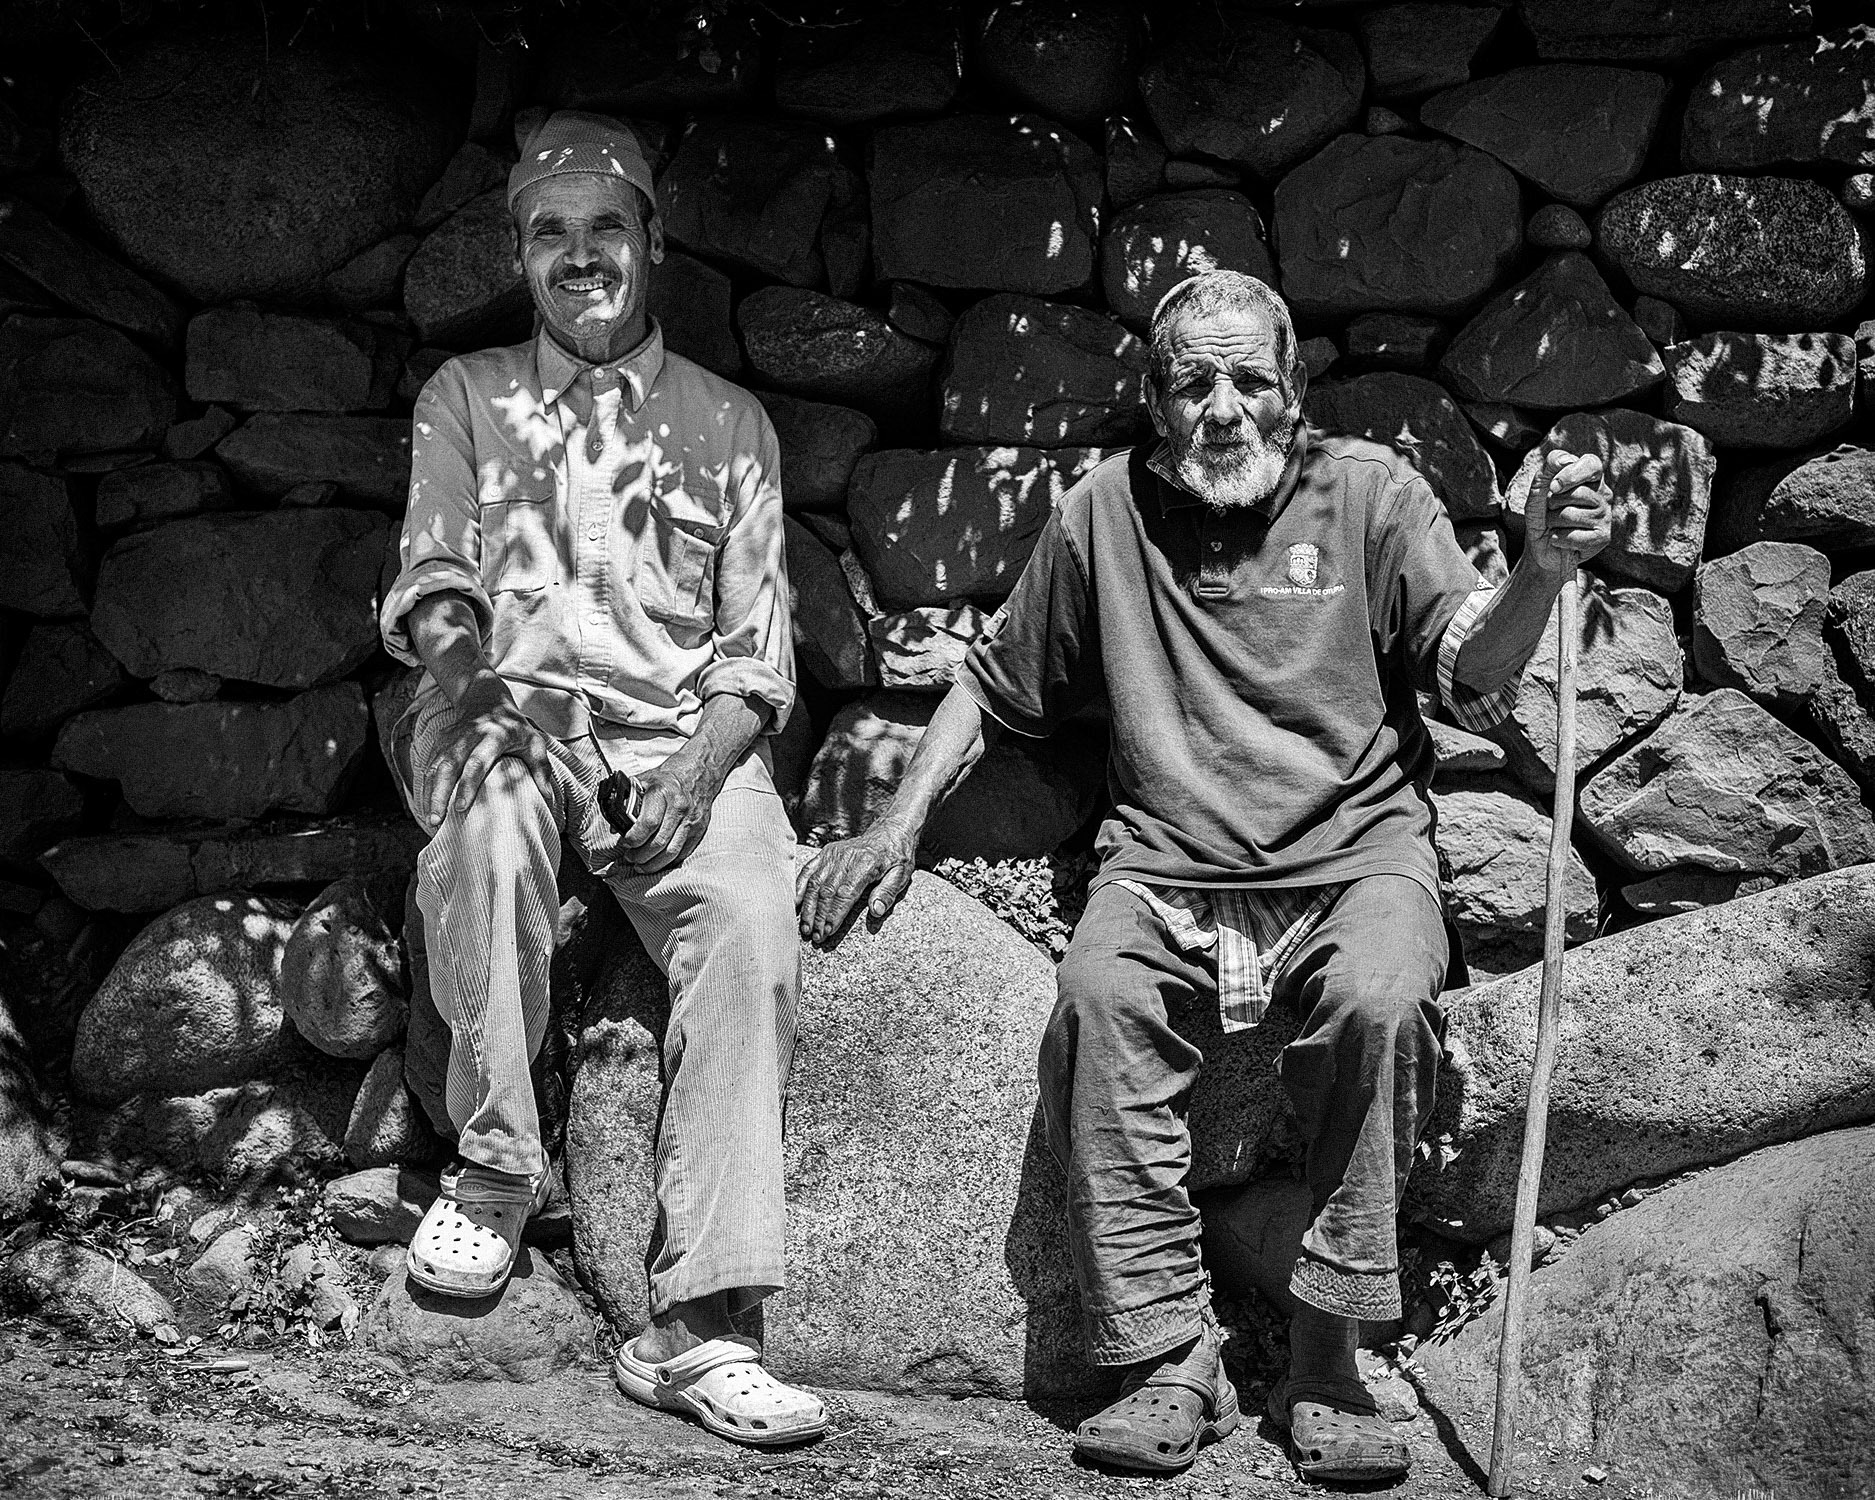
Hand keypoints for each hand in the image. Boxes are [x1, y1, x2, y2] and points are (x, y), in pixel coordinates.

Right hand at [425, 676, 555, 828]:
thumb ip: (541, 768)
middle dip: (440, 795)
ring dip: (429, 794)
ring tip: (430, 820)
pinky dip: (426, 787)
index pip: (477, 763)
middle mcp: (467, 737)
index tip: (461, 809)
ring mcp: (451, 739)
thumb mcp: (534, 741)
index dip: (468, 786)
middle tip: (436, 821)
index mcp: (493, 736)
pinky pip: (430, 766)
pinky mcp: (440, 742)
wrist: (486, 699)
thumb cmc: (516, 727)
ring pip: (435, 768)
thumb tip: (548, 797)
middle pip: (449, 767)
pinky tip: (427, 807)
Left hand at [614, 752, 720, 873]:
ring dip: (653, 863)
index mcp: (662, 792)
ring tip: (640, 865)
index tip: (625, 843)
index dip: (634, 838)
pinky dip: (668, 862)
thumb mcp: (643, 781)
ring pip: (671, 851)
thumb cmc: (665, 779)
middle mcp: (679, 807)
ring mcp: (691, 820)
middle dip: (640, 855)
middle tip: (630, 857)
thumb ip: (627, 802)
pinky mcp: (699, 829)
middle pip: (659, 842)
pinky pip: (682, 852)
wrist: (698, 773)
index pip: (648, 823)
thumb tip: (616, 828)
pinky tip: (656, 862)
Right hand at [795, 819, 916, 946]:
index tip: (827, 932)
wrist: (889, 831)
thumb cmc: (896, 857)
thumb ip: (888, 892)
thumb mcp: (901, 874)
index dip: (834, 914)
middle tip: (815, 937)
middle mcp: (846, 857)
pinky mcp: (826, 852)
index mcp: (866, 863)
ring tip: (805, 928)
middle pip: (826, 890)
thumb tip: (875, 911)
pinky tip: (794, 905)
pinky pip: (808, 870)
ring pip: (814, 882)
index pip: (845, 893)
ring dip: (808, 907)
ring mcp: (833, 853)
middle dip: (818, 916)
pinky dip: (799, 887)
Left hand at [1524, 447, 1612, 575]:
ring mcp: (1606, 516)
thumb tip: (1565, 460)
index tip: (1554, 486)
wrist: (1540, 548)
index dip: (1571, 474)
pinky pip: (1574, 536)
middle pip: (1576, 493)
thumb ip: (1548, 470)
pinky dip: (1558, 539)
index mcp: (1591, 478)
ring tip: (1556, 526)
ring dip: (1553, 523)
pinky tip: (1560, 540)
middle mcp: (1603, 495)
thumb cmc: (1541, 516)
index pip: (1591, 464)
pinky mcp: (1603, 537)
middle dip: (1553, 504)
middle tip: (1552, 511)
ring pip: (1570, 515)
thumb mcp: (1538, 491)